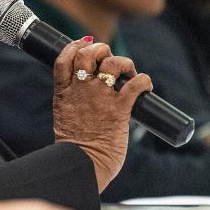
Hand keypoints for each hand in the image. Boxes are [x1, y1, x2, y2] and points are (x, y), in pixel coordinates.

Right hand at [52, 40, 153, 191]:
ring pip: (112, 64)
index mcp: (64, 94)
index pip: (64, 59)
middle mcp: (81, 91)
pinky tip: (146, 86)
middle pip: (87, 55)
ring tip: (129, 71)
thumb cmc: (75, 147)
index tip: (84, 44)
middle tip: (109, 58)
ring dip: (124, 62)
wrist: (81, 165)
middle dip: (101, 49)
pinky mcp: (119, 110)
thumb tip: (87, 96)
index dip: (74, 47)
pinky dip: (144, 80)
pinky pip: (135, 84)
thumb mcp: (64, 117)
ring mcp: (100, 98)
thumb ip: (73, 102)